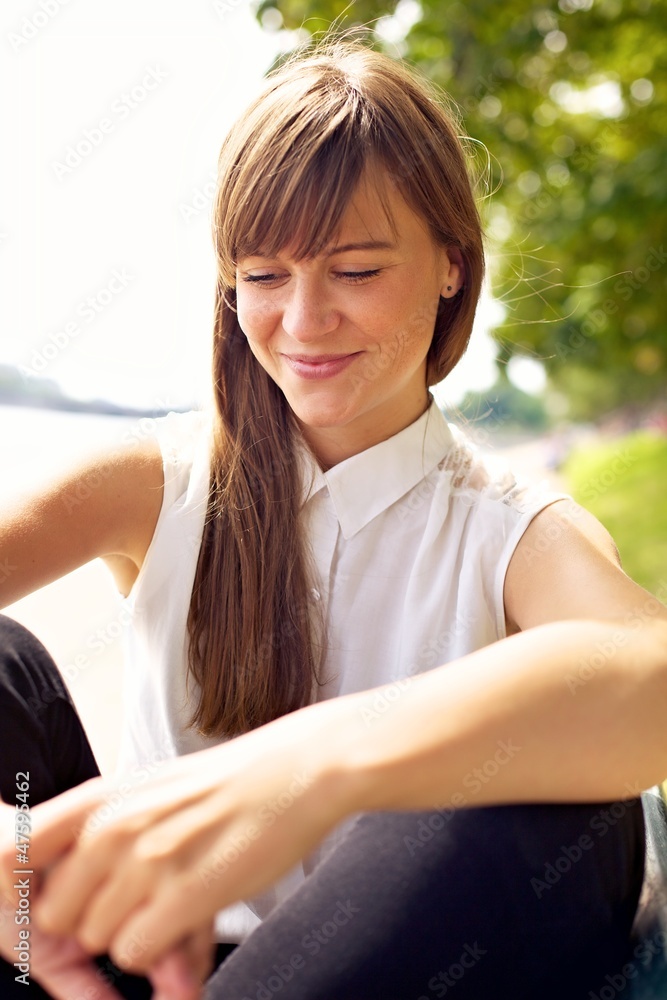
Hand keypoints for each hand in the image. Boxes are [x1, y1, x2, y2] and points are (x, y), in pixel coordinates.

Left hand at [0, 699, 357, 972]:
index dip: (24, 888)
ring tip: (171, 904)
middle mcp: (112, 827)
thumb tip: (59, 877)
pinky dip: (159, 949)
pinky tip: (186, 916)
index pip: (14, 852)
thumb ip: (99, 827)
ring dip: (132, 934)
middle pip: (58, 914)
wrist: (294, 771)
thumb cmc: (225, 784)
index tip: (57, 896)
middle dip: (92, 920)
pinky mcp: (184, 893)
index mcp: (98, 799)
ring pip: (98, 939)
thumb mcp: (147, 789)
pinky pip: (137, 953)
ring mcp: (147, 860)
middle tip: (136, 905)